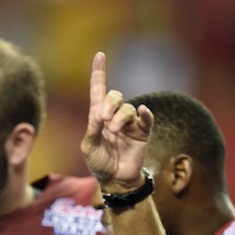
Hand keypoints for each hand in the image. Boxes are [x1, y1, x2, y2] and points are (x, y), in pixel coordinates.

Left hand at [80, 52, 152, 187]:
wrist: (115, 180)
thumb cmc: (99, 163)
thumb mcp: (88, 147)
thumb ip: (92, 129)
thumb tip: (100, 113)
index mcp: (98, 117)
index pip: (99, 91)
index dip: (99, 73)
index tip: (99, 55)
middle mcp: (115, 116)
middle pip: (115, 95)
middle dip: (109, 104)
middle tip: (104, 120)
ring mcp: (130, 123)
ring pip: (128, 108)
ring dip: (120, 118)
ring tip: (114, 132)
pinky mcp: (142, 132)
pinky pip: (146, 118)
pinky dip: (145, 114)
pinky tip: (142, 113)